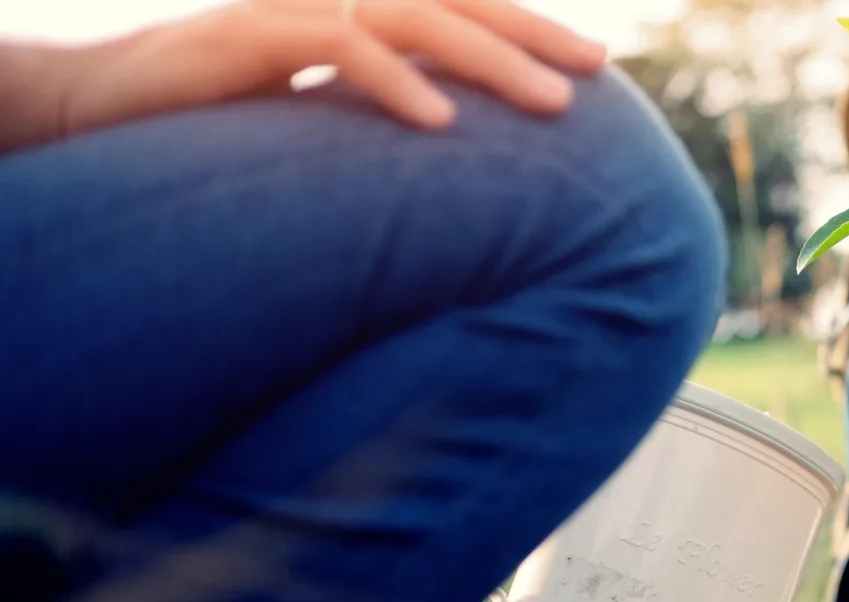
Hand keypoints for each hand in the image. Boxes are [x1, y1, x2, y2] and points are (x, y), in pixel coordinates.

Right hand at [56, 0, 606, 138]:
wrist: (87, 108)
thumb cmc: (203, 129)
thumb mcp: (311, 129)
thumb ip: (376, 131)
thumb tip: (456, 174)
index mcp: (348, 15)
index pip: (454, 6)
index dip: (523, 27)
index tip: (595, 66)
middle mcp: (326, 0)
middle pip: (450, 0)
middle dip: (529, 34)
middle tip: (597, 72)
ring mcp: (287, 10)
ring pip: (411, 15)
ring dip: (488, 61)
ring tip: (552, 106)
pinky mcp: (245, 37)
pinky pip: (337, 45)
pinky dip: (395, 82)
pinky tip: (444, 123)